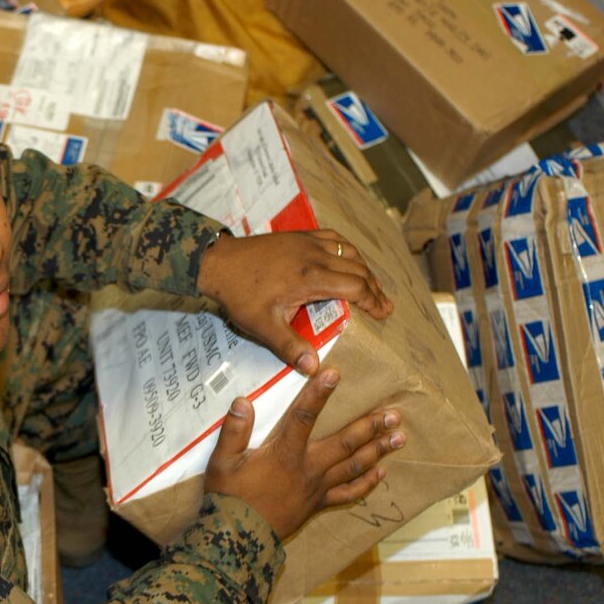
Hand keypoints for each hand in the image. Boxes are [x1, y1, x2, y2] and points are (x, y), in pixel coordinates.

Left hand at [196, 230, 392, 375]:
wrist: (217, 262)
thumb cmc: (239, 295)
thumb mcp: (262, 326)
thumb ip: (289, 346)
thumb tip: (313, 367)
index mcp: (311, 277)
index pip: (355, 286)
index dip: (373, 301)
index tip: (383, 314)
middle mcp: (314, 255)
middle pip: (358, 268)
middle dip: (375, 288)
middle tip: (385, 305)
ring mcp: (306, 241)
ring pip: (348, 250)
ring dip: (364, 268)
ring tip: (373, 285)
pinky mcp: (298, 235)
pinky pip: (333, 237)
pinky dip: (347, 249)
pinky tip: (349, 258)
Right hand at [203, 368, 403, 539]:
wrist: (237, 539)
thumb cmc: (228, 497)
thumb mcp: (222, 461)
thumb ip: (233, 430)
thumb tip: (243, 401)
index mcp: (285, 453)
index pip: (305, 417)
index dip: (319, 394)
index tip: (335, 374)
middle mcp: (308, 468)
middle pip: (346, 443)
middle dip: (371, 426)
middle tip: (393, 413)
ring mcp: (317, 488)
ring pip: (354, 466)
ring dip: (378, 450)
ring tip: (399, 437)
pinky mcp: (317, 504)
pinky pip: (348, 494)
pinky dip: (366, 483)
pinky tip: (381, 473)